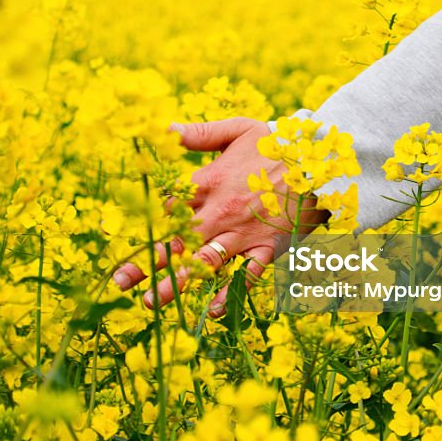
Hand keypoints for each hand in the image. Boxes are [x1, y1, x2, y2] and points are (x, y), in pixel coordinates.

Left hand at [111, 117, 327, 316]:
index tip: (122, 236)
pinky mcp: (267, 247)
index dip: (145, 222)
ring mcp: (243, 232)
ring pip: (204, 261)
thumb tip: (164, 129)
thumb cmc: (277, 144)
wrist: (322, 161)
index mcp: (208, 181)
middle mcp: (220, 210)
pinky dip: (230, 293)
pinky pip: (246, 275)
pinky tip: (212, 311)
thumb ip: (198, 133)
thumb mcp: (237, 129)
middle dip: (145, 262)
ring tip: (151, 302)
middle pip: (175, 240)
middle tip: (119, 283)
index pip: (166, 206)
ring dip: (176, 283)